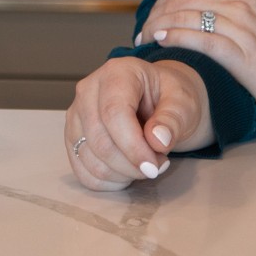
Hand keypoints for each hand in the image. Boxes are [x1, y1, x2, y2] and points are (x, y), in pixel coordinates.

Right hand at [63, 56, 210, 191]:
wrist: (158, 99)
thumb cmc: (168, 97)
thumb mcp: (183, 102)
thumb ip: (172, 119)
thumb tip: (157, 140)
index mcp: (116, 73)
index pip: (114, 113)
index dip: (133, 146)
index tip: (154, 166)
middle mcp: (88, 90)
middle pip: (99, 140)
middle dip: (131, 164)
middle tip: (158, 166)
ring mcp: (76, 115)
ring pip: (90, 159)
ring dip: (122, 174)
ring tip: (145, 165)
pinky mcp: (73, 138)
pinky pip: (83, 172)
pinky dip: (108, 182)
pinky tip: (127, 172)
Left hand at [139, 0, 255, 128]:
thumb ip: (234, 3)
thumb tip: (199, 7)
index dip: (162, 0)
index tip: (151, 16)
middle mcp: (241, 1)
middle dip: (154, 13)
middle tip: (141, 31)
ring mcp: (243, 26)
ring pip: (185, 17)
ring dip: (158, 26)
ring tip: (145, 39)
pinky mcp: (243, 54)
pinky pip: (199, 40)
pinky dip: (174, 37)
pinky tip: (161, 41)